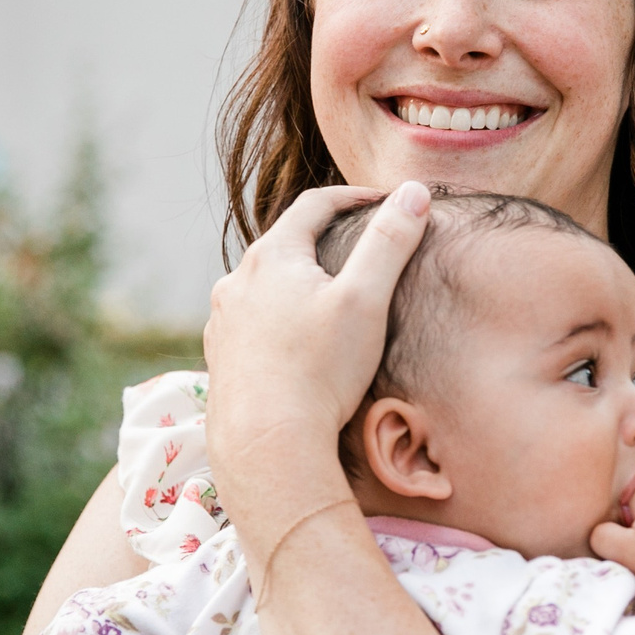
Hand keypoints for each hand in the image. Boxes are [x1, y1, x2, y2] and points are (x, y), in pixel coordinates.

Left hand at [203, 184, 429, 527]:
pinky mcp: (220, 357)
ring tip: (327, 295)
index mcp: (272, 256)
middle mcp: (237, 281)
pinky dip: (277, 318)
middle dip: (324, 238)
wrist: (267, 443)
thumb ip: (390, 241)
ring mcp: (223, 321)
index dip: (354, 197)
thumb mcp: (366, 298)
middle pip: (286, 242)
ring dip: (296, 280)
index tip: (385, 202)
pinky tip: (295, 339)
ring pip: (264, 284)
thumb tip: (414, 191)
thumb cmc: (321, 370)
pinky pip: (251, 323)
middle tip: (359, 245)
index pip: (315, 204)